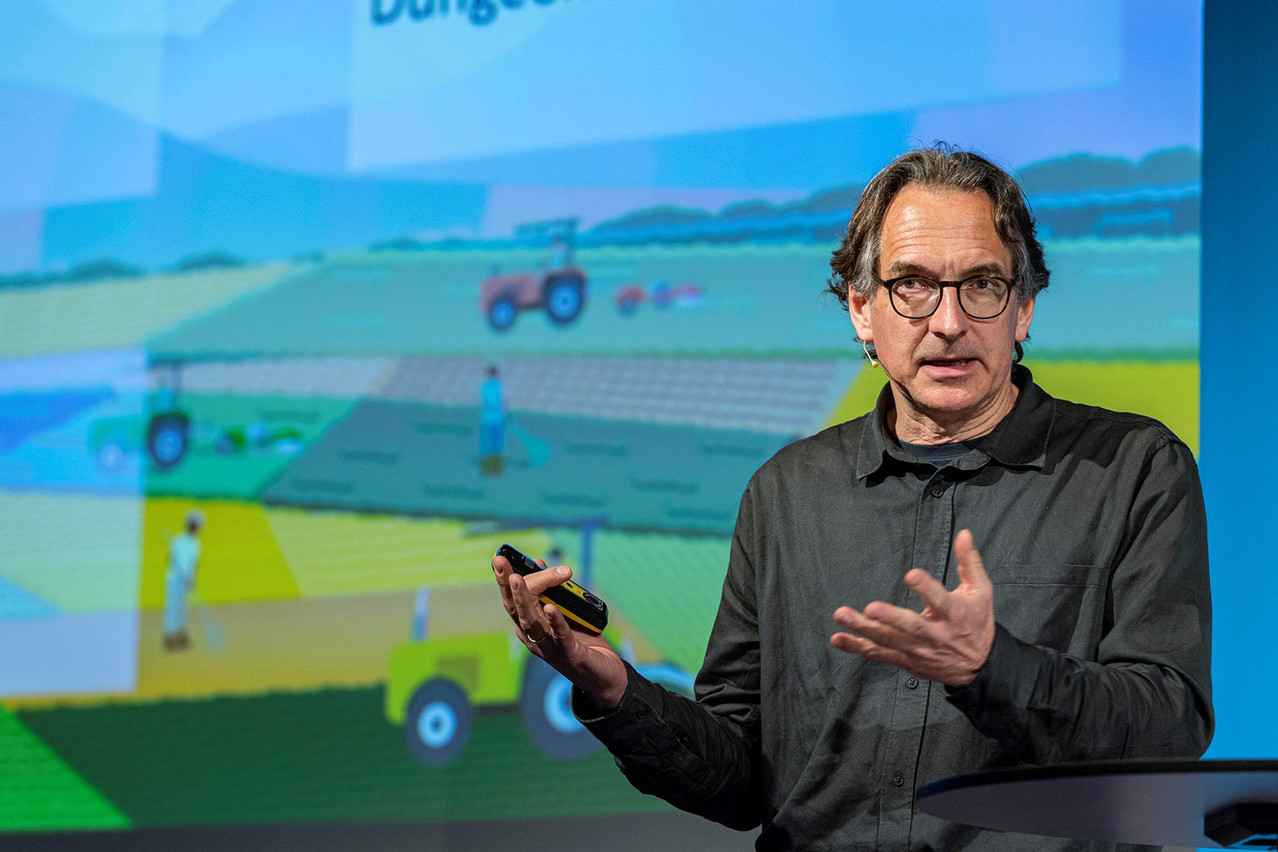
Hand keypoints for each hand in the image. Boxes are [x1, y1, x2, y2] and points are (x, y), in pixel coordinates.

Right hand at [492, 552, 628, 708]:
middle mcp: (533, 637)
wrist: (602, 674)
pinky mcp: (569, 654)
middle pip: (516, 608)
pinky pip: (560, 636)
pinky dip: (555, 621)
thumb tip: (538, 561)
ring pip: (531, 621)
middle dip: (506, 584)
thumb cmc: (580, 640)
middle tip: (499, 561)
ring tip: (517, 579)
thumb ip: (551, 589)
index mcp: (529, 625)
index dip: (505, 578)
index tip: (501, 557)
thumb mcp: (564, 610)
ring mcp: (549, 647)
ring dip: (524, 599)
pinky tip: (550, 608)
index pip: (512, 599)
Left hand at [830, 529, 994, 686]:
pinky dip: (856, 647)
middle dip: (889, 617)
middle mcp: (934, 634)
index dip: (926, 588)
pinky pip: (878, 654)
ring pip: (888, 640)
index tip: (911, 575)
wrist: (978, 666)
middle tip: (870, 607)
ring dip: (863, 629)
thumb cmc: (977, 623)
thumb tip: (964, 534)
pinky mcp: (904, 659)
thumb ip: (969, 562)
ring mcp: (917, 649)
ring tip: (842, 615)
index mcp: (954, 614)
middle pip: (909, 626)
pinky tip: (837, 638)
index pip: (940, 600)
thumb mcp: (980, 592)